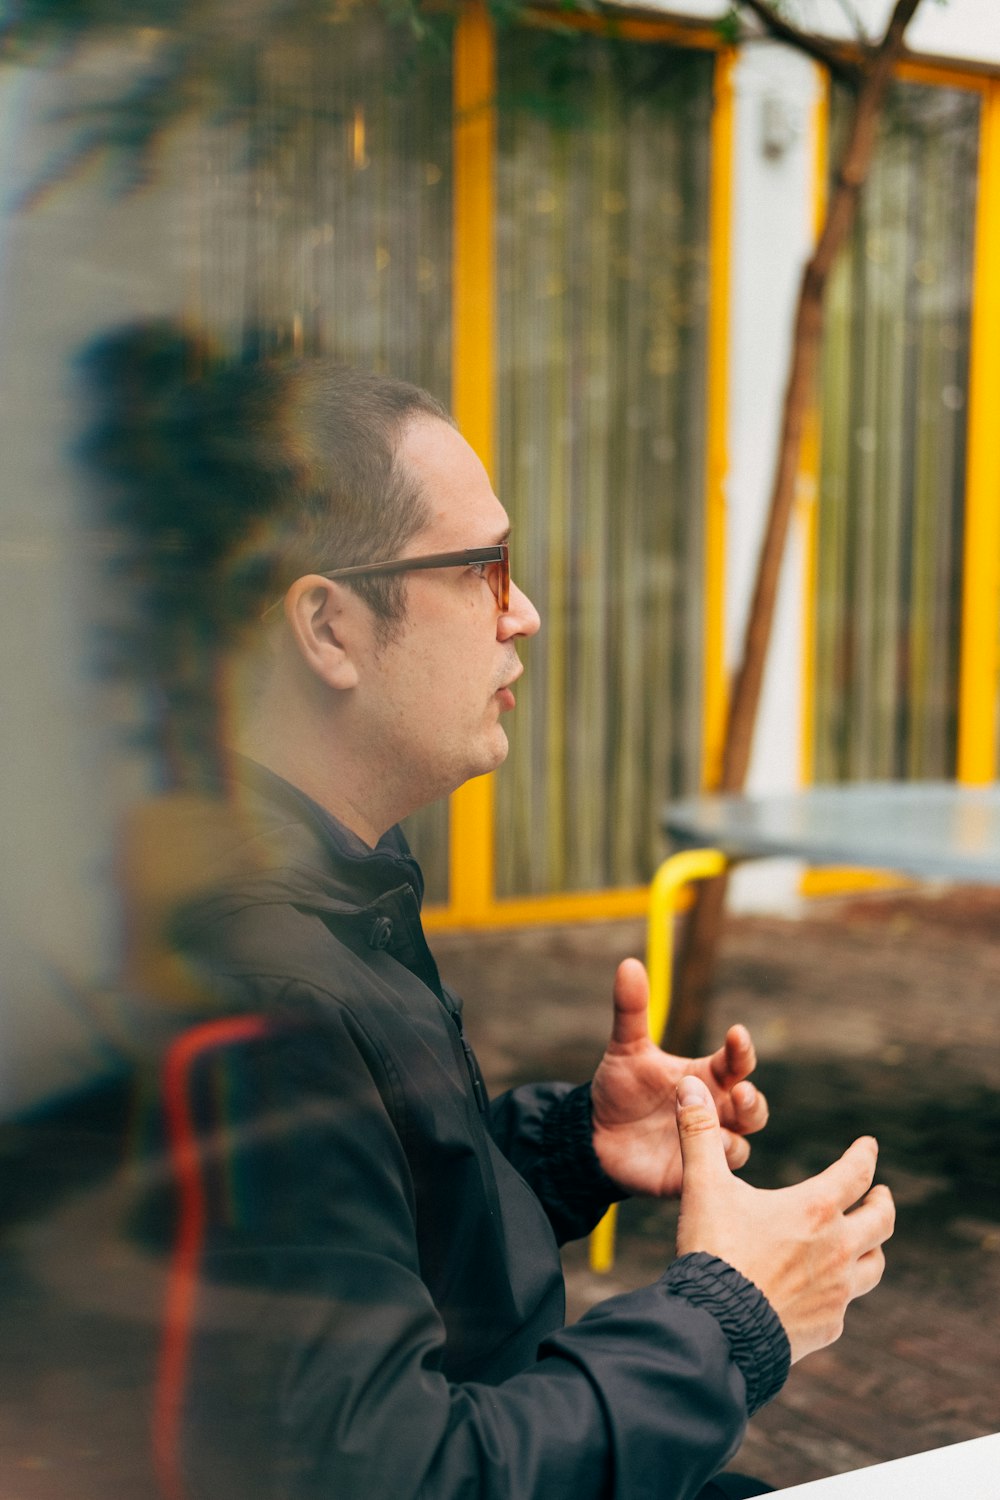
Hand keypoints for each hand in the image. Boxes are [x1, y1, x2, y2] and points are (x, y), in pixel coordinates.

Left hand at [590, 957, 767, 1197]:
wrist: (593, 1134)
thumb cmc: (620, 1088)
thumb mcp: (625, 1048)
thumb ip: (631, 1010)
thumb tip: (628, 964)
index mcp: (707, 1076)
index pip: (737, 1062)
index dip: (742, 1049)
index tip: (737, 1035)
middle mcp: (715, 1111)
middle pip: (754, 1109)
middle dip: (754, 1101)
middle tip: (741, 1092)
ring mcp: (706, 1145)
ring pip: (739, 1145)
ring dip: (733, 1137)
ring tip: (715, 1131)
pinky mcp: (690, 1176)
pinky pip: (712, 1177)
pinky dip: (711, 1169)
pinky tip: (703, 1161)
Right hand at [674, 1075, 894, 1362]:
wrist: (717, 1328)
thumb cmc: (714, 1252)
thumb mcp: (703, 1186)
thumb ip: (699, 1134)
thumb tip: (689, 1086)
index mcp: (815, 1209)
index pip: (855, 1173)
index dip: (864, 1155)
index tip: (869, 1145)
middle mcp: (837, 1248)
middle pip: (880, 1220)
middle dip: (881, 1202)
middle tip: (880, 1194)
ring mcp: (838, 1291)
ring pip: (874, 1265)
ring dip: (872, 1248)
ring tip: (867, 1243)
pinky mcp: (828, 1326)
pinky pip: (845, 1305)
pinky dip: (841, 1292)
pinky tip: (828, 1292)